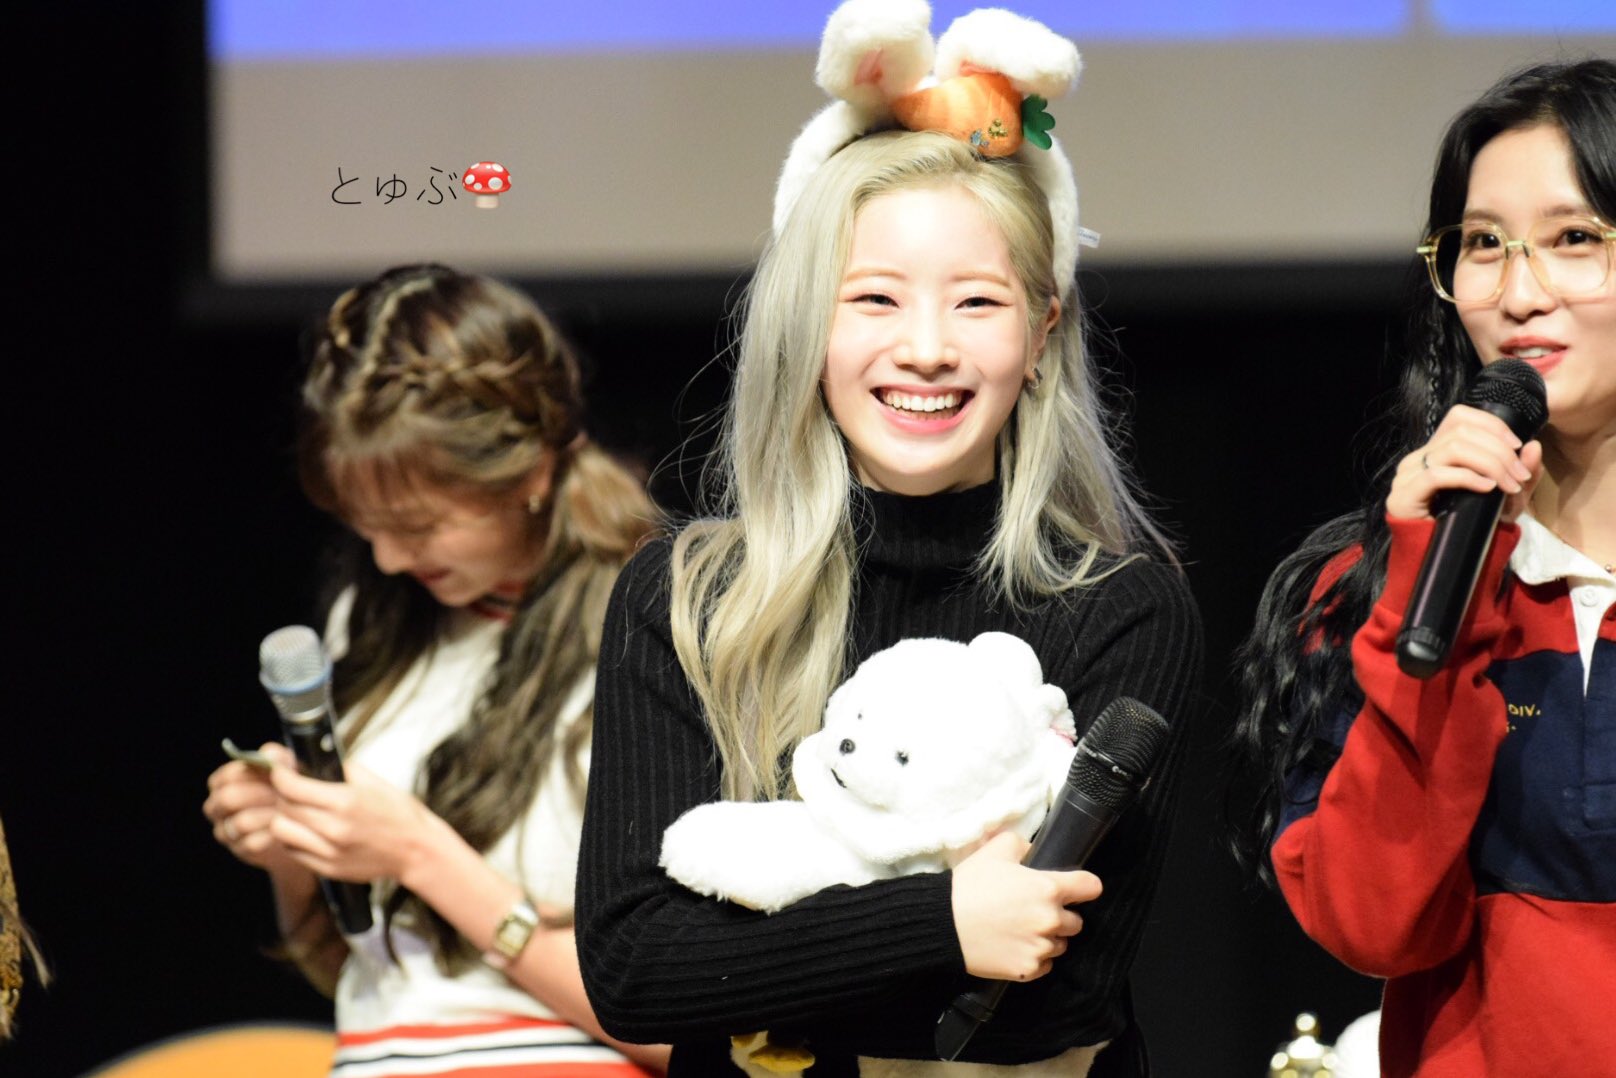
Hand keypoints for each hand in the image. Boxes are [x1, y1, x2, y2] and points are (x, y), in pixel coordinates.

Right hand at [204, 742, 302, 872]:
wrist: (301, 822)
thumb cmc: (287, 788)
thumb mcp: (285, 768)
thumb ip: (276, 757)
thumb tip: (268, 753)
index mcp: (221, 784)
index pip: (224, 777)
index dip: (250, 774)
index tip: (273, 773)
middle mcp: (217, 808)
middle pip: (227, 799)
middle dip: (258, 793)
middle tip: (281, 791)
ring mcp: (227, 831)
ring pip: (241, 822)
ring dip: (269, 813)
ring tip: (288, 807)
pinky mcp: (242, 850)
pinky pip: (253, 843)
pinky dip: (273, 833)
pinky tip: (287, 825)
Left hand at [269, 761, 445, 885]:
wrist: (418, 850)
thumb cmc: (398, 812)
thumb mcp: (373, 781)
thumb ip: (339, 769)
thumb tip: (309, 759)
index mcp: (346, 800)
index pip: (291, 786)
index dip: (279, 775)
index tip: (278, 770)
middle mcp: (334, 828)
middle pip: (282, 808)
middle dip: (281, 794)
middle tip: (288, 788)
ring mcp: (330, 852)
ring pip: (281, 831)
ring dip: (283, 818)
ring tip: (297, 812)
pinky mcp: (328, 868)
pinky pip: (293, 851)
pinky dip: (294, 838)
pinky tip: (307, 830)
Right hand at [950, 831, 1100, 981]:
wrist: (941, 924)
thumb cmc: (969, 884)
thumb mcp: (995, 849)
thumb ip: (1023, 845)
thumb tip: (1035, 852)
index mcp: (1048, 888)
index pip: (1091, 887)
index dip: (1084, 886)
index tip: (1076, 889)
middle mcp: (1050, 920)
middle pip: (1077, 921)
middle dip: (1060, 915)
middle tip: (1034, 911)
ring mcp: (1040, 948)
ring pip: (1061, 945)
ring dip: (1048, 938)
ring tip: (1022, 931)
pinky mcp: (1028, 970)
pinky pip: (1045, 965)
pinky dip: (1035, 957)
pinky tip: (1014, 947)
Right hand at [1388, 404, 1542, 522]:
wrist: (1445, 561)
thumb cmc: (1470, 526)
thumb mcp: (1506, 497)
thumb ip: (1521, 472)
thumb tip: (1533, 446)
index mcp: (1437, 451)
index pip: (1459, 417)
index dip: (1491, 424)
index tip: (1517, 445)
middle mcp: (1418, 458)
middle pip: (1461, 432)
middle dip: (1499, 450)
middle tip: (1520, 475)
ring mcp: (1407, 475)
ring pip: (1452, 449)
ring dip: (1489, 464)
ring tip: (1509, 484)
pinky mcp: (1403, 496)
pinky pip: (1437, 475)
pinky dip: (1467, 478)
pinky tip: (1487, 488)